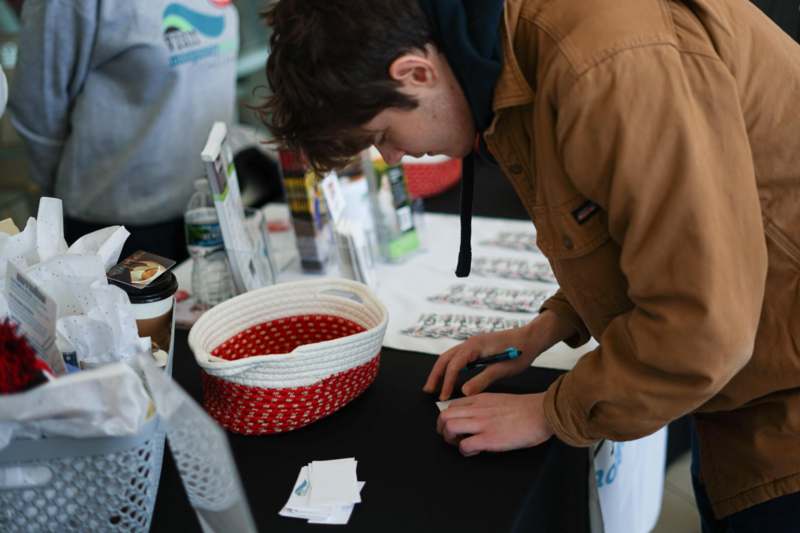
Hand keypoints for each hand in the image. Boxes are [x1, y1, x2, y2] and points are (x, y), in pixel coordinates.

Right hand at [424, 310, 574, 400]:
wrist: (532, 337)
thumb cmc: (520, 351)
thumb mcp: (503, 369)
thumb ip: (483, 380)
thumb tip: (464, 392)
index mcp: (475, 345)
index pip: (454, 365)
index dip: (446, 382)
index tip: (443, 397)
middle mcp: (470, 342)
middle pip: (445, 358)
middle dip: (435, 374)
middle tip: (428, 390)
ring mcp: (473, 343)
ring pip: (450, 356)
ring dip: (441, 371)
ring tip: (435, 386)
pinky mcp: (477, 347)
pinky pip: (458, 357)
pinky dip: (450, 368)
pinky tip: (451, 378)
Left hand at [436, 393, 553, 455]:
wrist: (541, 412)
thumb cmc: (526, 409)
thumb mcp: (499, 400)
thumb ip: (485, 406)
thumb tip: (476, 417)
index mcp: (480, 400)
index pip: (452, 405)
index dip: (448, 418)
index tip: (456, 427)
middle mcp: (477, 410)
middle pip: (444, 416)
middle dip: (442, 429)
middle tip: (452, 438)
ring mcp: (482, 424)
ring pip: (449, 428)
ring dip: (450, 440)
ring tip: (461, 445)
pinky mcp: (489, 438)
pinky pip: (464, 445)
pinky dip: (464, 451)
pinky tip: (475, 451)